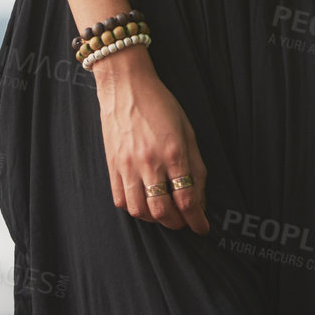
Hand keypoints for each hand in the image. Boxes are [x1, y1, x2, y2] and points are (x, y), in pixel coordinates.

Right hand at [95, 62, 209, 234]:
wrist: (126, 86)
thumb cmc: (160, 104)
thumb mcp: (187, 130)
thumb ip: (196, 165)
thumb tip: (199, 197)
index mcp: (174, 152)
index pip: (187, 199)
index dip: (197, 220)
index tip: (202, 228)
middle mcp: (150, 162)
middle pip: (163, 211)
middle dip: (177, 223)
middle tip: (184, 222)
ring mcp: (128, 165)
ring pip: (140, 211)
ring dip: (155, 219)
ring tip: (164, 213)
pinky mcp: (112, 165)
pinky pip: (120, 200)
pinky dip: (134, 209)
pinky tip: (143, 203)